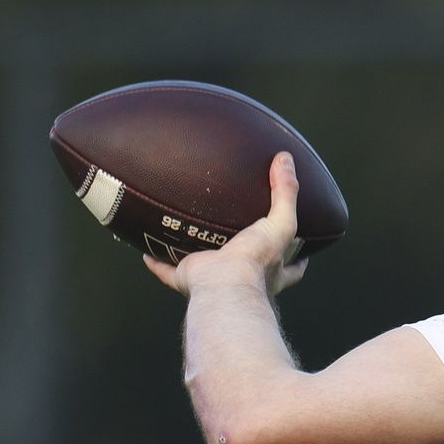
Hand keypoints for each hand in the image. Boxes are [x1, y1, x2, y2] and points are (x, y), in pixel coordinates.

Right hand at [144, 151, 308, 296]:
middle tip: (235, 232)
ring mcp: (214, 279)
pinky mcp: (189, 279)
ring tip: (189, 233)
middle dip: (242, 253)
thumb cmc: (257, 259)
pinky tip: (147, 251)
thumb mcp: (282, 222)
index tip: (295, 242)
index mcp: (270, 269)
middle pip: (247, 267)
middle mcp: (244, 277)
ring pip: (205, 267)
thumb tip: (285, 159)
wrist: (225, 283)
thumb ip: (286, 191)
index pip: (291, 265)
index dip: (295, 255)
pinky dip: (158, 263)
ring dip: (197, 254)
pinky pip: (168, 271)